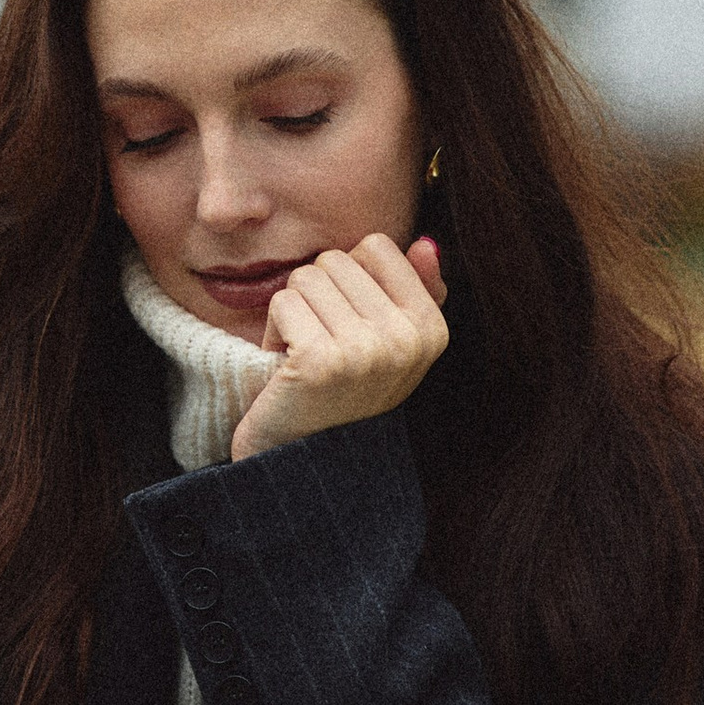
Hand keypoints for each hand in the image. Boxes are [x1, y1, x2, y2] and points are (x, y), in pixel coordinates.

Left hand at [228, 232, 447, 461]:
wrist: (300, 462)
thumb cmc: (340, 392)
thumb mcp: (388, 344)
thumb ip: (413, 292)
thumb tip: (425, 242)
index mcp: (431, 330)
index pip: (377, 246)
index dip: (348, 279)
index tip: (348, 325)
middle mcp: (407, 340)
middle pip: (336, 259)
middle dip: (316, 297)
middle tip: (321, 348)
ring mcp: (366, 351)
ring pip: (306, 276)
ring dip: (292, 314)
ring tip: (302, 358)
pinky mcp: (321, 360)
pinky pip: (282, 301)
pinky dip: (272, 330)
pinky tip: (285, 367)